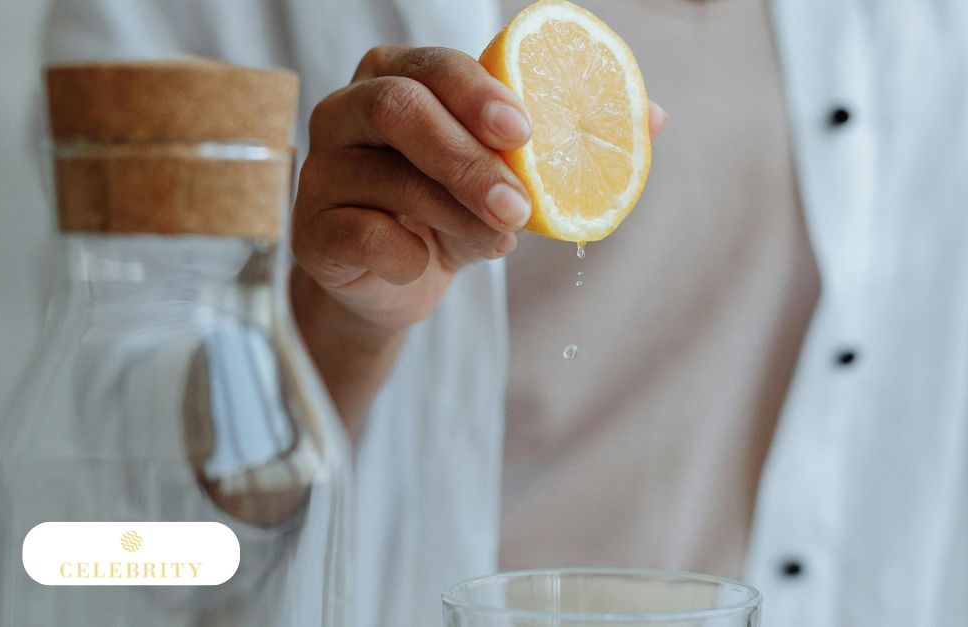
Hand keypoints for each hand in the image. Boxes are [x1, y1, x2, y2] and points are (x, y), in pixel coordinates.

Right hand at [288, 45, 667, 433]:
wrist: (397, 283)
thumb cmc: (456, 209)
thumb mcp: (513, 175)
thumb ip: (571, 143)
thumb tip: (655, 117)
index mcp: (396, 78)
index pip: (433, 65)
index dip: (480, 92)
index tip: (528, 130)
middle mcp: (347, 111)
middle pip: (398, 108)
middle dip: (467, 158)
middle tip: (518, 205)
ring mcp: (322, 170)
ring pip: (386, 178)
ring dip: (455, 216)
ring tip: (496, 241)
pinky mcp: (312, 230)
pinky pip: (360, 236)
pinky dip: (409, 255)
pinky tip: (427, 263)